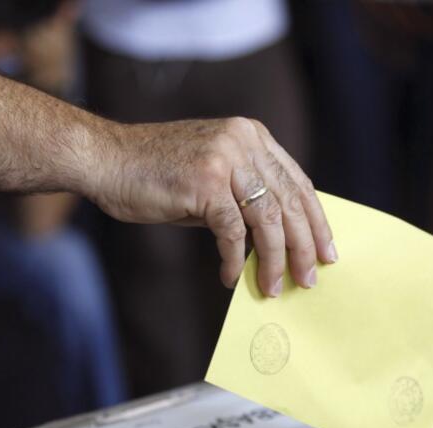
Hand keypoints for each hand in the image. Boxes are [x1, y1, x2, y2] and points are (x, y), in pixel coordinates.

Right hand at [88, 117, 336, 296]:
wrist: (105, 159)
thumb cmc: (157, 174)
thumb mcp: (213, 177)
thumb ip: (247, 198)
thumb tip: (281, 243)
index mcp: (252, 135)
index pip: (298, 182)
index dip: (316, 220)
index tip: (327, 251)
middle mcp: (244, 141)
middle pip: (290, 202)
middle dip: (304, 247)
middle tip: (310, 279)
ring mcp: (225, 159)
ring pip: (267, 220)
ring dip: (274, 260)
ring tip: (274, 287)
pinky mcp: (204, 182)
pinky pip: (232, 232)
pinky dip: (235, 260)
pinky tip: (232, 278)